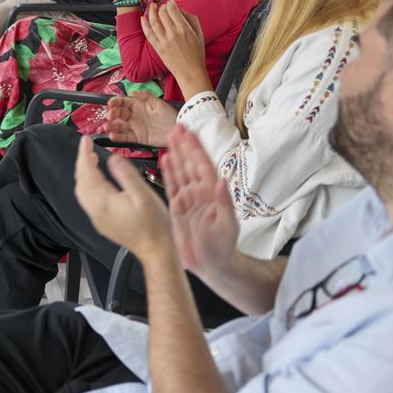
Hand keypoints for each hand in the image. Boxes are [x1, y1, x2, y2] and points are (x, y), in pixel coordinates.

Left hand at [74, 135, 171, 258]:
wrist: (156, 250)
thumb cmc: (153, 226)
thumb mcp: (143, 195)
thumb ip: (126, 175)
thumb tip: (113, 159)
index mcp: (103, 201)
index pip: (87, 172)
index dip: (84, 154)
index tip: (85, 140)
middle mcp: (95, 210)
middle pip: (80, 181)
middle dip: (82, 162)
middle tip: (87, 148)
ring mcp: (97, 218)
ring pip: (81, 191)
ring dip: (84, 174)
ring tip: (90, 160)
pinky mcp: (101, 222)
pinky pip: (87, 200)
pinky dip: (88, 185)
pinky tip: (97, 181)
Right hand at [105, 91, 179, 146]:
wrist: (177, 130)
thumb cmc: (170, 115)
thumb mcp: (159, 103)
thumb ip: (145, 96)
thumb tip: (133, 92)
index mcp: (138, 105)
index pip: (123, 102)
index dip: (115, 102)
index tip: (110, 103)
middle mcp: (134, 116)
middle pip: (119, 114)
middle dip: (112, 114)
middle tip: (110, 116)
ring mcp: (135, 127)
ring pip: (119, 126)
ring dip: (111, 126)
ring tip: (106, 127)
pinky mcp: (137, 137)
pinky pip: (125, 137)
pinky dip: (117, 137)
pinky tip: (112, 136)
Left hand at [142, 0, 207, 83]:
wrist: (190, 71)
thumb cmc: (197, 53)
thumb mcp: (199, 34)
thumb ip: (192, 19)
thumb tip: (180, 10)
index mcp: (185, 29)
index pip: (173, 10)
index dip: (171, 4)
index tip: (171, 3)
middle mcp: (173, 34)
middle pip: (162, 14)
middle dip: (162, 7)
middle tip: (162, 6)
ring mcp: (164, 41)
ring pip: (153, 22)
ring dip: (151, 12)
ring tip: (152, 7)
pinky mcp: (157, 48)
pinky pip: (148, 33)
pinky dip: (144, 24)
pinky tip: (143, 18)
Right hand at [163, 125, 238, 277]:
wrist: (211, 266)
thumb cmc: (223, 249)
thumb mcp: (228, 227)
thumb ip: (225, 203)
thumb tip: (221, 180)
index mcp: (213, 194)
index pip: (203, 165)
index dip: (197, 148)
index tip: (190, 132)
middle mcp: (200, 192)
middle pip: (191, 163)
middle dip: (184, 145)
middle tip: (177, 127)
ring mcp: (188, 199)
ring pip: (180, 170)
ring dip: (176, 153)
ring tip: (170, 136)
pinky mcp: (177, 207)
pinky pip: (172, 185)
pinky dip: (168, 171)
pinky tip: (165, 159)